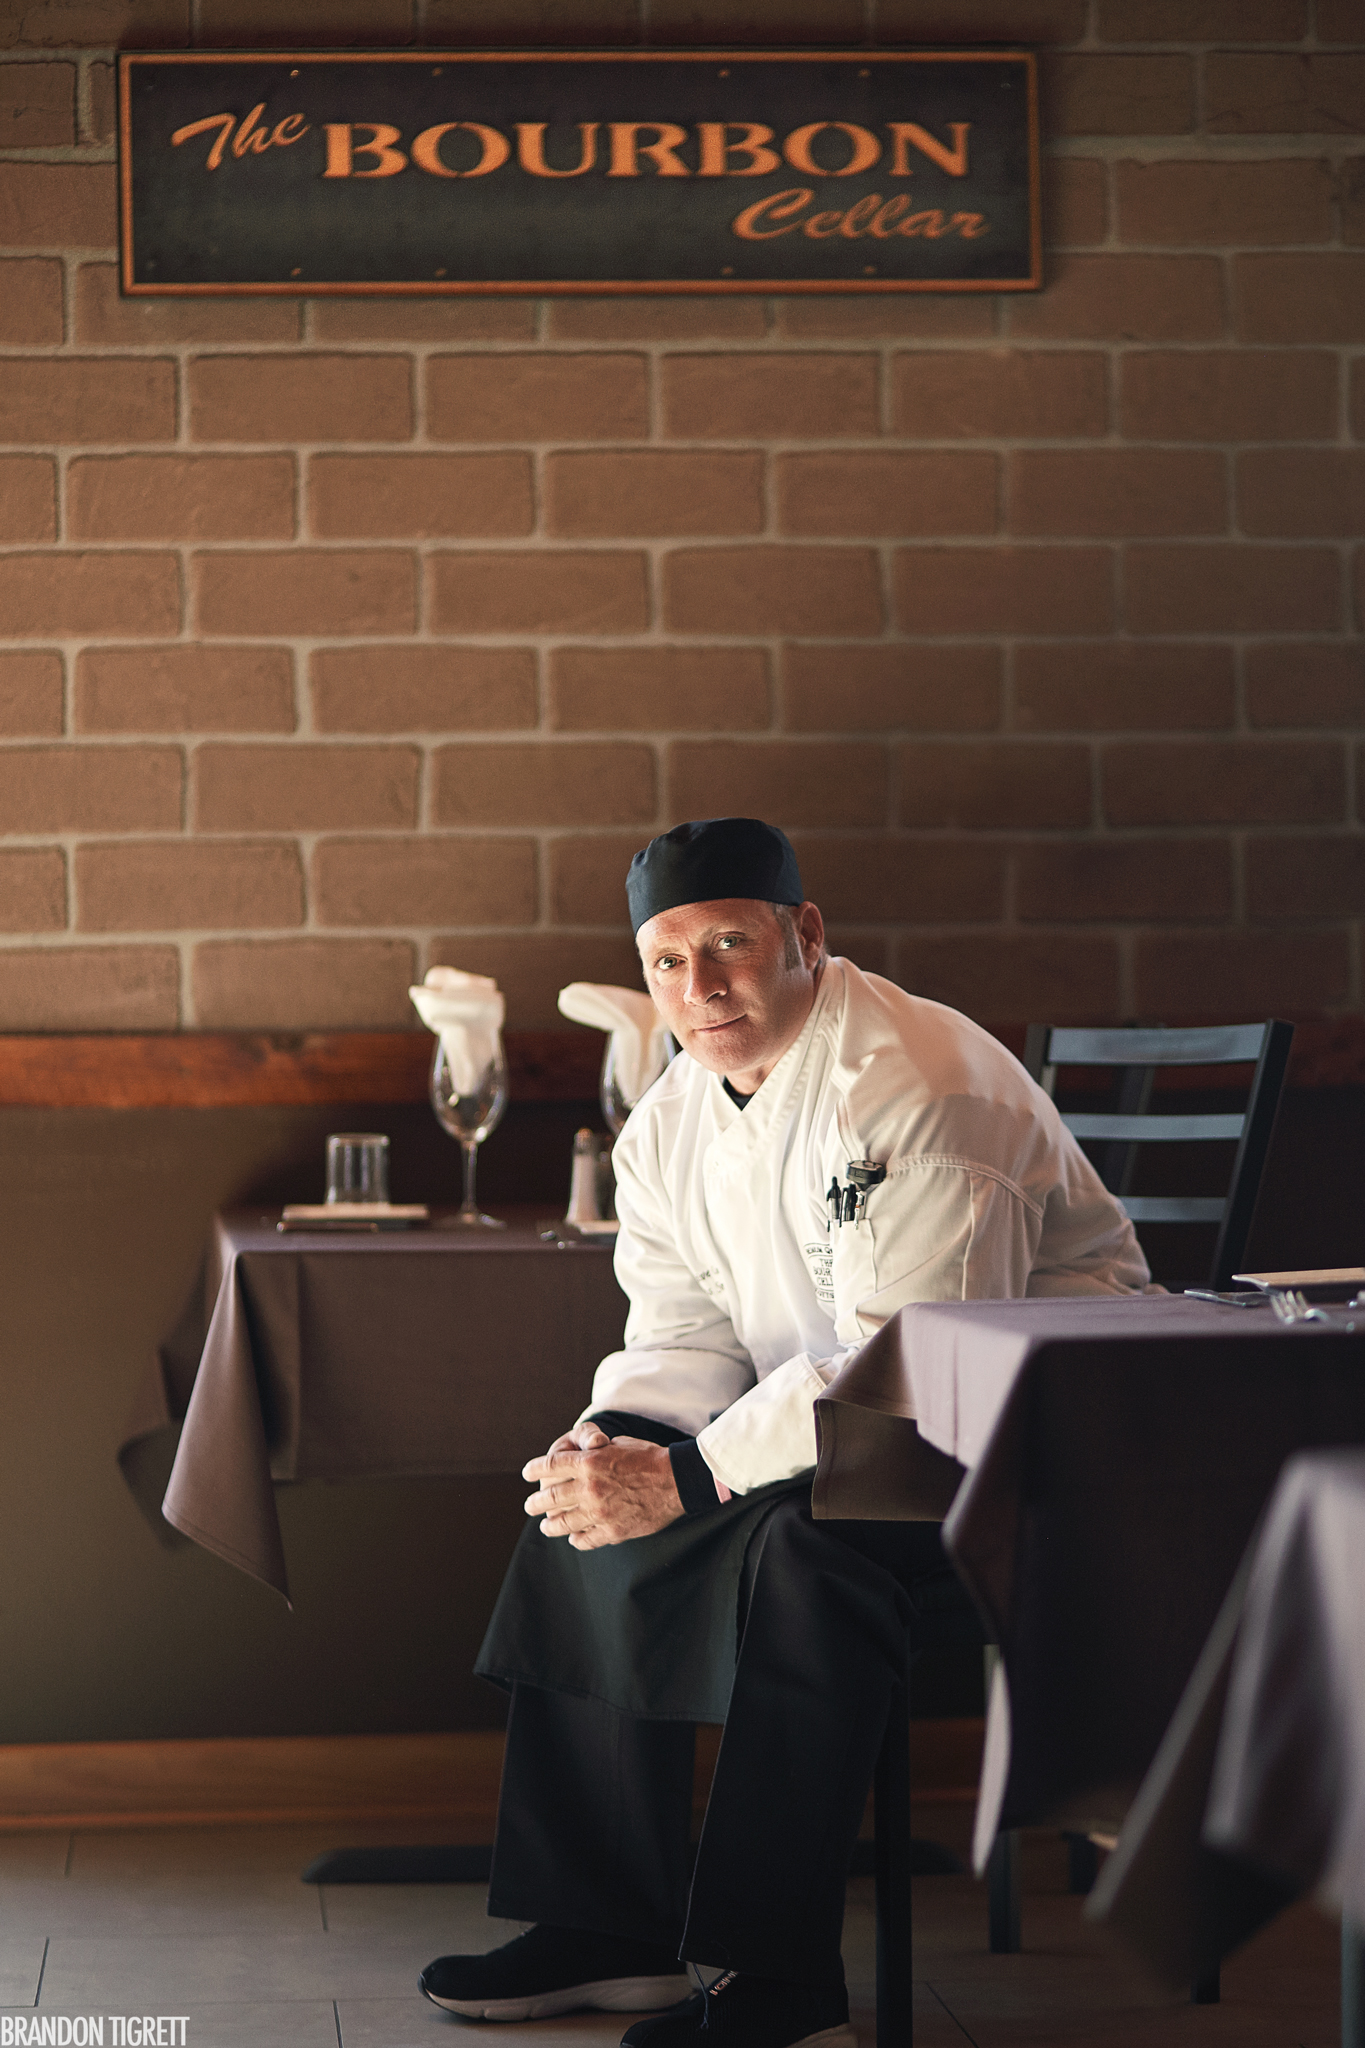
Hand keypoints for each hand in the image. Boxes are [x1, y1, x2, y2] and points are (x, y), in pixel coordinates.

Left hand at [523, 1422, 683, 1550]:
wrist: (676, 1481)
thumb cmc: (649, 1458)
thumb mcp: (617, 1446)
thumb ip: (594, 1455)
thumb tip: (577, 1463)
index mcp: (589, 1462)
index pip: (550, 1466)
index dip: (534, 1469)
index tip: (526, 1473)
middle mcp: (589, 1487)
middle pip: (550, 1497)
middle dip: (536, 1503)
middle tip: (529, 1506)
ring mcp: (599, 1512)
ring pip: (564, 1523)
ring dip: (551, 1525)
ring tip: (546, 1527)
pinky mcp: (611, 1531)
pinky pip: (585, 1539)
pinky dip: (576, 1539)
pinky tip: (573, 1538)